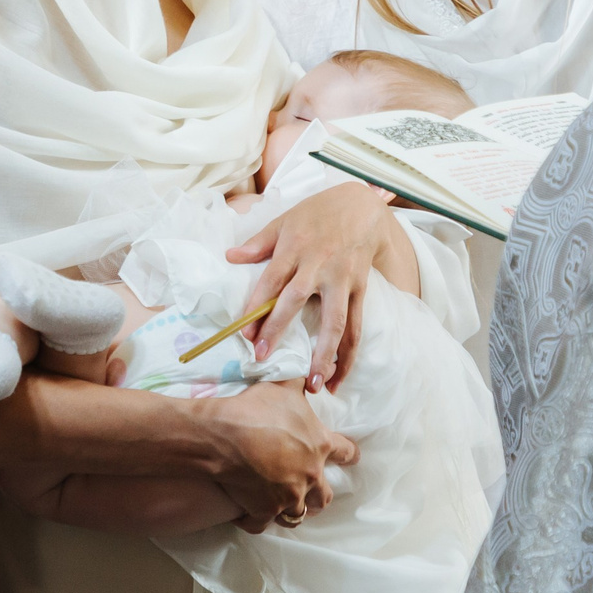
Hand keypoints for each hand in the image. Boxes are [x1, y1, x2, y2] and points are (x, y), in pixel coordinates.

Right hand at [200, 380, 356, 529]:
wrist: (224, 436)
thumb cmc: (256, 409)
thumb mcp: (283, 387)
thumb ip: (300, 381)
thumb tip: (312, 370)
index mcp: (319, 446)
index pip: (346, 452)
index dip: (350, 454)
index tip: (352, 457)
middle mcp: (309, 475)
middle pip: (323, 496)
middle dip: (319, 495)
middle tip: (313, 493)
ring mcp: (287, 497)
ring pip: (297, 515)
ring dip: (292, 511)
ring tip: (284, 508)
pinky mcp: (263, 511)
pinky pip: (262, 524)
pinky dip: (256, 521)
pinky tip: (249, 516)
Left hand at [226, 183, 397, 386]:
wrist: (362, 208)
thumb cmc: (317, 213)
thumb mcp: (284, 220)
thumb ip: (258, 243)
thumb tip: (230, 257)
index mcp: (295, 248)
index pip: (271, 281)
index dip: (257, 307)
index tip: (245, 334)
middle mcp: (319, 265)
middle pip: (297, 300)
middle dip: (278, 330)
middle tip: (263, 358)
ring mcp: (342, 279)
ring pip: (335, 321)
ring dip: (324, 355)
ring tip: (314, 385)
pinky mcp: (360, 289)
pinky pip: (356, 325)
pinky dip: (349, 353)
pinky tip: (340, 376)